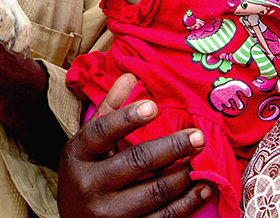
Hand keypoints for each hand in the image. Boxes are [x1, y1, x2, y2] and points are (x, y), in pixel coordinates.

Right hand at [57, 75, 211, 217]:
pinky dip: (188, 202)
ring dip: (184, 173)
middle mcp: (89, 184)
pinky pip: (165, 217)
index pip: (102, 131)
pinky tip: (201, 187)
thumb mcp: (88, 143)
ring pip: (156, 190)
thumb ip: (110, 110)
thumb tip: (130, 75)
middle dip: (172, 147)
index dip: (127, 118)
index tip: (153, 106)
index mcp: (77, 155)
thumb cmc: (85, 173)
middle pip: (136, 161)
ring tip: (201, 157)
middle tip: (198, 135)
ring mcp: (108, 213)